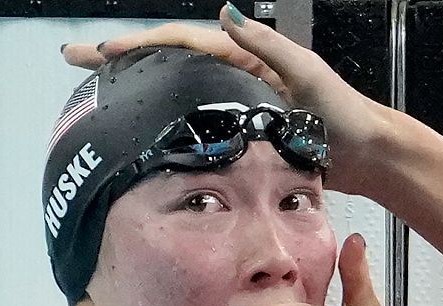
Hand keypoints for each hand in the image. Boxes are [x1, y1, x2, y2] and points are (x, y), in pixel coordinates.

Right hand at [63, 5, 389, 194]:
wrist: (368, 155)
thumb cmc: (345, 114)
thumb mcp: (307, 72)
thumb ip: (268, 44)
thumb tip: (225, 11)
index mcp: (246, 55)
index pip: (181, 41)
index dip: (139, 44)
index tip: (100, 51)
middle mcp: (237, 75)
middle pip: (167, 61)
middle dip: (121, 58)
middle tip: (75, 60)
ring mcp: (238, 105)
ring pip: (176, 90)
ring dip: (135, 87)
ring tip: (94, 92)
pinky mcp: (244, 135)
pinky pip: (195, 122)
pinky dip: (164, 120)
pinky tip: (140, 131)